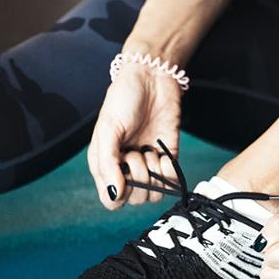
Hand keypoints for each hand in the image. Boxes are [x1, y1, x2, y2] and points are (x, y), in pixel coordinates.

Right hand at [88, 64, 182, 209]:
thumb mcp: (107, 129)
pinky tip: (161, 152)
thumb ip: (107, 164)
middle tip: (134, 152)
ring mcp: (148, 165)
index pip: (111, 200)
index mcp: (106, 165)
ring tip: (148, 151)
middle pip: (135, 200)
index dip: (119, 193)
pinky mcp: (168, 158)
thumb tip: (114, 194)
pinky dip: (169, 170)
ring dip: (153, 174)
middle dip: (137, 177)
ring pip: (154, 194)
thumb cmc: (123, 99)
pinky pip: (172, 181)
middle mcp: (126, 169)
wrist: (152, 78)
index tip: (122, 173)